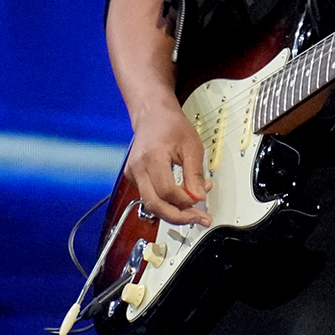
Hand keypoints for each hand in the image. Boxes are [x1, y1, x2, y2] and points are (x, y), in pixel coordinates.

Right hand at [123, 104, 208, 224]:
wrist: (152, 116)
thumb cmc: (170, 126)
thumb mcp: (192, 147)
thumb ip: (195, 174)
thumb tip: (199, 196)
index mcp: (152, 158)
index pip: (167, 191)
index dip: (185, 201)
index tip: (201, 201)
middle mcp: (138, 168)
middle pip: (154, 204)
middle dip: (178, 216)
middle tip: (198, 219)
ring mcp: (133, 174)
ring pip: (150, 204)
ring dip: (173, 212)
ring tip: (193, 212)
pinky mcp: (134, 178)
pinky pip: (150, 197)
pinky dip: (166, 202)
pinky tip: (181, 198)